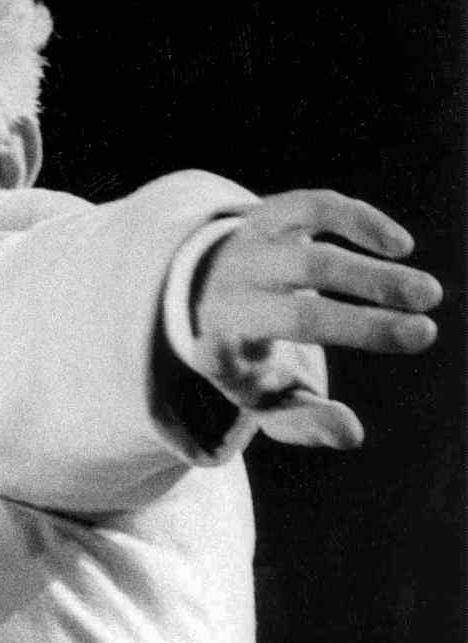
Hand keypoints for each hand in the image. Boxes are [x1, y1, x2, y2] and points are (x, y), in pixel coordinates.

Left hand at [195, 189, 441, 432]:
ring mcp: (247, 254)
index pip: (213, 362)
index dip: (218, 359)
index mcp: (219, 354)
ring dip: (372, 278)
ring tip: (428, 294)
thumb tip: (351, 433)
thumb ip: (305, 423)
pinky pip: (314, 209)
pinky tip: (400, 246)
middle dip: (360, 327)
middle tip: (425, 334)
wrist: (215, 289)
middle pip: (294, 316)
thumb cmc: (253, 357)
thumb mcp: (269, 398)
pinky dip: (359, 222)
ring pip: (310, 262)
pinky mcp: (270, 216)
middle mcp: (227, 300)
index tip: (223, 352)